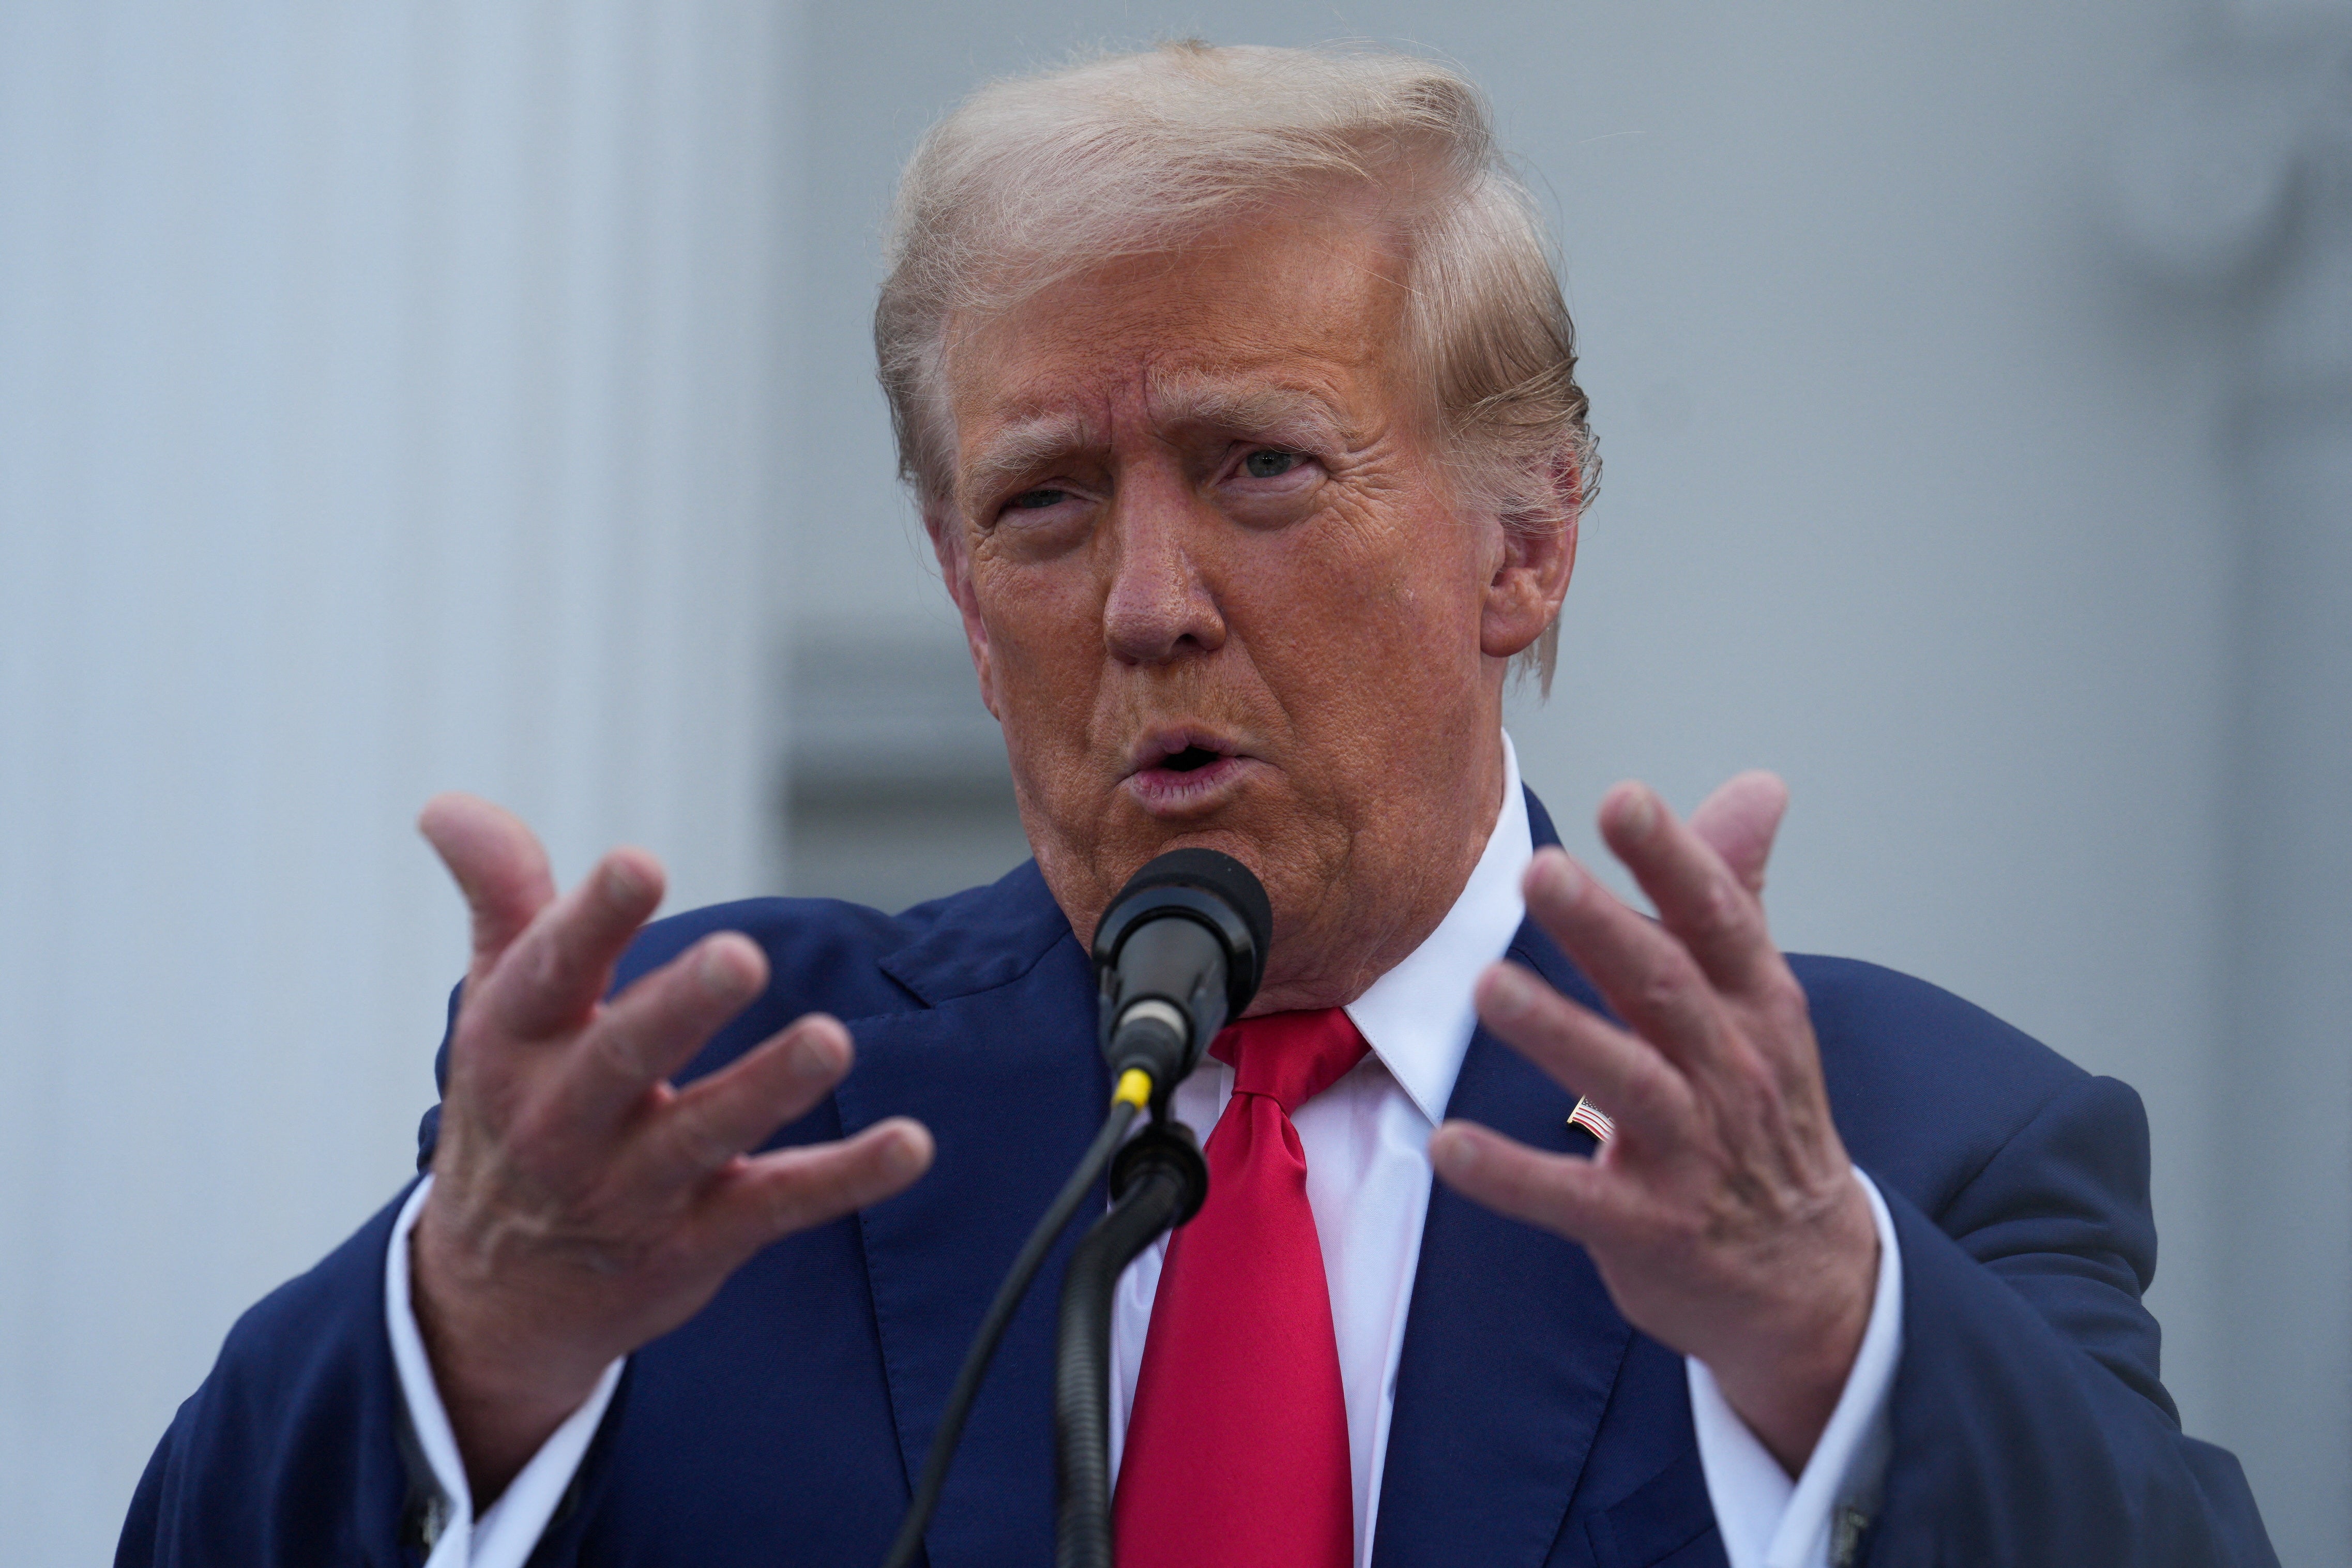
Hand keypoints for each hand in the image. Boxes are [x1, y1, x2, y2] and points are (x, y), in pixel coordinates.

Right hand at [409, 794, 932, 1501]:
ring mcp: (633, 1187)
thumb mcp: (497, 1004)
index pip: (549, 974)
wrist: (492, 1296)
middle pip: (623, 1058)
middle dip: (680, 1007)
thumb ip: (501, 897)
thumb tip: (446, 803)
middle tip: (741, 955)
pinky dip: (847, 1177)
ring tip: (833, 1040)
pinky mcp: (698, 1241)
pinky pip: (778, 1205)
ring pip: (705, 1134)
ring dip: (769, 1087)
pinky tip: (911, 1144)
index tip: (640, 863)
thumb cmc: (513, 1109)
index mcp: (514, 1045)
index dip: (592, 919)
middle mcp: (565, 1119)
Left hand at [1428, 773, 1875, 1473]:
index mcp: (1757, 1007)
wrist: (1809, 1277)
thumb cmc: (1764, 1113)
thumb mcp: (1763, 1003)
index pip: (1719, 920)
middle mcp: (1731, 1071)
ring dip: (1556, 1034)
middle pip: (1665, 989)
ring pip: (1622, 1085)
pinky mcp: (1651, 1228)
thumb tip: (1758, 784)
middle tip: (1536, 870)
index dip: (1673, 859)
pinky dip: (1511, 1174)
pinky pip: (1571, 1199)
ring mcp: (1693, 1154)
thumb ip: (1735, 893)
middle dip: (1603, 929)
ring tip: (1488, 986)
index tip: (1624, 799)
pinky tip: (1447, 1145)